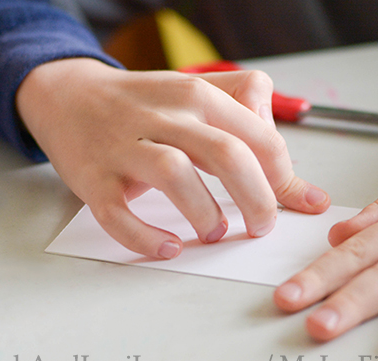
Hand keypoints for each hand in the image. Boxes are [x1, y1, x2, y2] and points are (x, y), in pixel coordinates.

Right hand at [16, 58, 329, 257]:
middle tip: (262, 226)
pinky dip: (145, 236)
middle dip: (257, 199)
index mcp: (198, 95)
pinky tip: (169, 247)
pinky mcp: (93, 178)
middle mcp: (164, 116)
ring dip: (204, 212)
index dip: (283, 177)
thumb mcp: (203, 99)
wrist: (69, 97)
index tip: (290, 202)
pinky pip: (118, 213)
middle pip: (227, 155)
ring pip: (175, 175)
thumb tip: (308, 193)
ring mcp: (124, 146)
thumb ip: (256, 131)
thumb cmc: (149, 105)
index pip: (259, 137)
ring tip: (215, 232)